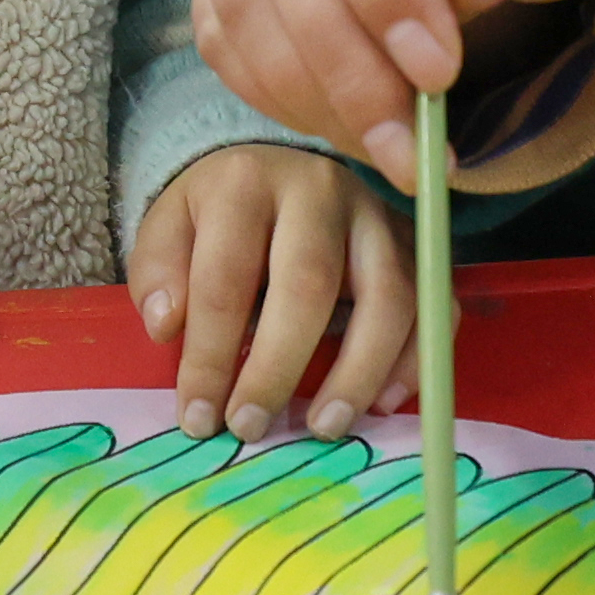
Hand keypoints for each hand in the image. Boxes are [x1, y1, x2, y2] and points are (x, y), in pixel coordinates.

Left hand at [129, 143, 410, 441]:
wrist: (278, 167)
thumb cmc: (220, 213)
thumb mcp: (169, 226)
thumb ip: (158, 271)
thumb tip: (167, 327)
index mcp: (246, 182)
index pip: (226, 277)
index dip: (210, 354)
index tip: (198, 416)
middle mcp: (320, 190)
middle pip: (308, 283)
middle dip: (279, 367)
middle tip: (251, 427)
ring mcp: (378, 214)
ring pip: (388, 295)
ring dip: (358, 371)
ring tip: (324, 426)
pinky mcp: (416, 242)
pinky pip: (436, 304)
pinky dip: (415, 358)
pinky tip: (383, 404)